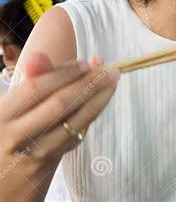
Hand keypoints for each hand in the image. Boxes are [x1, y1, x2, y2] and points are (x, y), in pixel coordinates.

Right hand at [0, 52, 120, 199]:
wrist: (6, 171)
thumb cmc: (11, 126)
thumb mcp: (14, 102)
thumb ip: (31, 79)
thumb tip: (39, 55)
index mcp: (2, 115)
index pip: (36, 89)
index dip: (64, 73)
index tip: (85, 62)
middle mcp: (17, 135)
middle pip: (60, 105)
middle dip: (89, 83)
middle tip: (110, 69)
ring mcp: (37, 150)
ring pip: (75, 121)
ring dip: (100, 98)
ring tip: (113, 79)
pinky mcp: (54, 158)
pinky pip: (78, 132)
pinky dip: (94, 111)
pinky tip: (103, 97)